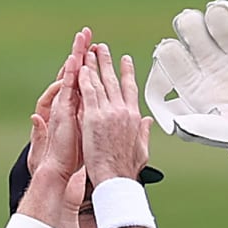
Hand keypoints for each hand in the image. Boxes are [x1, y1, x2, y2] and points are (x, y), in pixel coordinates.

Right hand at [31, 29, 93, 179]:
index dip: (95, 66)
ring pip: (71, 75)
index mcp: (85, 108)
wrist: (62, 169)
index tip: (99, 51)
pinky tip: (74, 59)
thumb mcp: (99, 138)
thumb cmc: (80, 158)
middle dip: (85, 53)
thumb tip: (116, 118)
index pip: (90, 82)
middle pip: (80, 73)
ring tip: (81, 40)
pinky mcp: (61, 111)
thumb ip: (108, 125)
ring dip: (76, 56)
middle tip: (88, 35)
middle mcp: (74, 103)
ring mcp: (66, 105)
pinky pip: (65, 87)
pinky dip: (70, 73)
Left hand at [77, 44, 150, 185]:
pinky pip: (88, 92)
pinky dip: (84, 79)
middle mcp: (123, 111)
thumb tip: (148, 122)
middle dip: (108, 62)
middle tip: (103, 48)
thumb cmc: (126, 170)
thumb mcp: (142, 149)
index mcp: (134, 118)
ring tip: (89, 53)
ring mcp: (108, 112)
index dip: (127, 73)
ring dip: (94, 65)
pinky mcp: (93, 117)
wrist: (115, 179)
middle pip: (114, 80)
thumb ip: (144, 132)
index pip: (130, 89)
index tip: (125, 60)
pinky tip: (80, 68)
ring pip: (100, 82)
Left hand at [144, 0, 227, 209]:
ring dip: (218, 16)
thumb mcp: (214, 133)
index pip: (169, 52)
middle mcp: (210, 59)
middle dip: (190, 25)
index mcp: (191, 77)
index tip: (177, 57)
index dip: (169, 51)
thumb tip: (173, 123)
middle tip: (200, 38)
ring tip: (225, 29)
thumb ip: (192, 126)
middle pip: (188, 25)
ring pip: (217, 15)